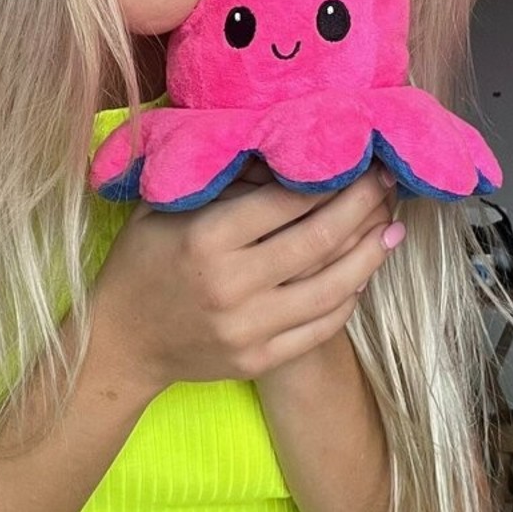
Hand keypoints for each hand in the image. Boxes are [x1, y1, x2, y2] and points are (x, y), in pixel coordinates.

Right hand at [90, 158, 402, 394]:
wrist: (119, 344)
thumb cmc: (140, 264)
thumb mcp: (163, 208)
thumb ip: (217, 181)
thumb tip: (279, 151)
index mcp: (206, 239)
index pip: (286, 200)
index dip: (331, 178)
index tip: (360, 158)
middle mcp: (231, 284)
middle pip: (318, 239)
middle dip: (362, 206)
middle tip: (388, 183)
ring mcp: (248, 328)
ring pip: (331, 288)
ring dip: (369, 255)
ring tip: (393, 229)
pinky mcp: (260, 360)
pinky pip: (321, 328)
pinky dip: (348, 299)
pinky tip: (363, 275)